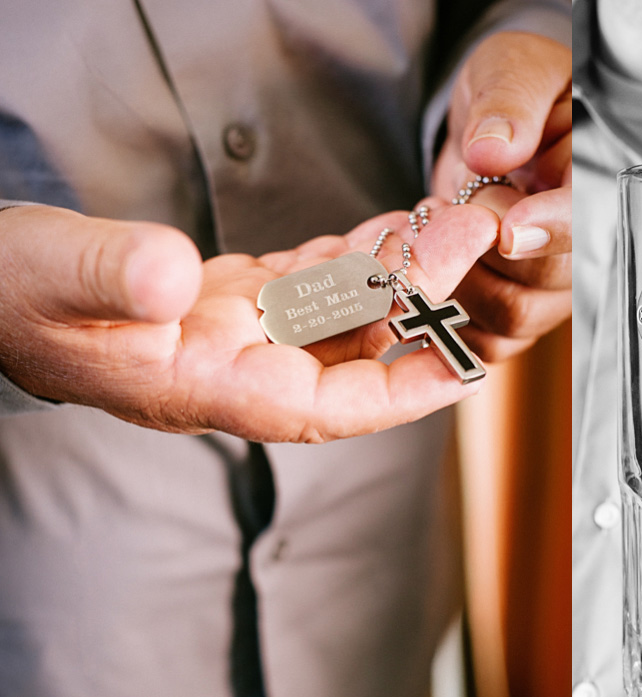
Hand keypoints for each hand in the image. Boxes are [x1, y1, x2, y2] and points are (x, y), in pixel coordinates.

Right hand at [0, 202, 497, 442]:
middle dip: (419, 298)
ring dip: (397, 269)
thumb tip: (174, 277)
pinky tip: (395, 227)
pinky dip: (355, 255)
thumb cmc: (7, 292)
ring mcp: (238, 333)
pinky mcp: (231, 299)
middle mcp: (236, 367)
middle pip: (352, 346)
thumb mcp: (48, 275)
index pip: (325, 406)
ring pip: (341, 310)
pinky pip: (313, 282)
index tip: (466, 366)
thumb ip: (112, 278)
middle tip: (472, 237)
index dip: (401, 391)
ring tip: (449, 221)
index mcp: (204, 384)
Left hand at [431, 31, 571, 359]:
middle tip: (449, 201)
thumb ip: (508, 102)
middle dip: (481, 247)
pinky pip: (491, 342)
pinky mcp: (521, 310)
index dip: (550, 230)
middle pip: (545, 280)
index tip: (507, 230)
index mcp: (599, 178)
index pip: (588, 220)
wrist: (495, 132)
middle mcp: (587, 245)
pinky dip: (449, 316)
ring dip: (458, 279)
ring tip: (437, 226)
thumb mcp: (512, 68)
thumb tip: (493, 150)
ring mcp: (555, 287)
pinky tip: (430, 270)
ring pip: (512, 316)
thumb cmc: (512, 95)